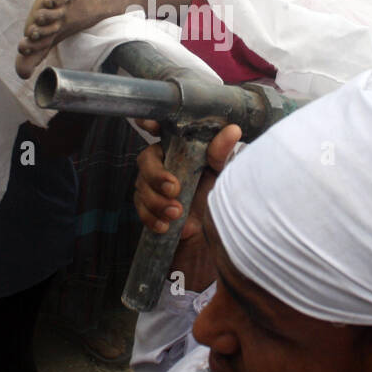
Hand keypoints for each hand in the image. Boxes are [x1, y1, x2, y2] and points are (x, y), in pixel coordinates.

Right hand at [134, 120, 241, 291]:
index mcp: (188, 153)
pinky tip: (165, 226)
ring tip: (177, 213)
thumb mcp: (227, 180)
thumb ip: (223, 156)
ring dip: (156, 201)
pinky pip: (140, 209)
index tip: (148, 125)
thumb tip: (232, 130)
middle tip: (173, 188)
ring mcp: (159, 190)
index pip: (166, 132)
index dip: (151, 124)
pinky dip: (151, 217)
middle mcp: (171, 168)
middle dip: (155, 174)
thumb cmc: (226, 209)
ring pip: (141, 186)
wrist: (219, 247)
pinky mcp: (153, 212)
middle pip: (147, 159)